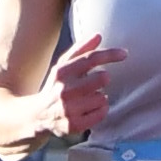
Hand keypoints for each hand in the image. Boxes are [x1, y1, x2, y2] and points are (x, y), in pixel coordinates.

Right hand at [41, 28, 118, 143]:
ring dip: (101, 96)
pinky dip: (100, 110)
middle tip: (96, 82)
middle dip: (103, 79)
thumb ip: (80, 50)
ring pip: (103, 97)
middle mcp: (64, 90)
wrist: (36, 115)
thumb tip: (98, 36)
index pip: (90, 58)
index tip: (124, 54)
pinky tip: (91, 108)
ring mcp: (69, 109)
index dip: (110, 55)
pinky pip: (101, 114)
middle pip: (102, 78)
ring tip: (90, 98)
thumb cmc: (55, 87)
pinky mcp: (74, 125)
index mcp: (61, 72)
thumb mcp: (63, 66)